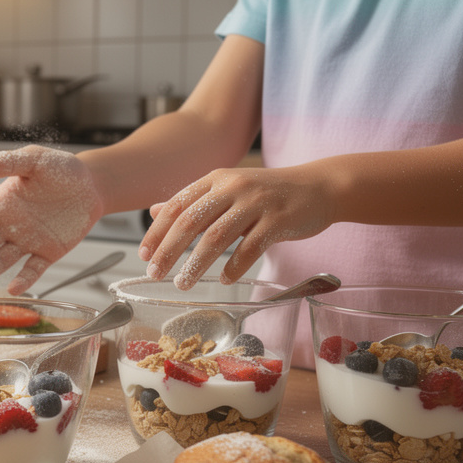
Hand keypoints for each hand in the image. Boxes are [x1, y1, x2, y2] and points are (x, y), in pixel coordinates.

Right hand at [0, 145, 102, 293]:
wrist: (92, 185)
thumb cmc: (61, 169)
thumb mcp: (34, 160)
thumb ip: (8, 163)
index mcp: (0, 203)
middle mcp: (9, 225)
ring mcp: (27, 241)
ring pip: (0, 260)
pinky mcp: (47, 253)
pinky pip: (32, 269)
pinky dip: (24, 279)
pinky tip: (13, 289)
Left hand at [140, 165, 334, 287]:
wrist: (320, 186)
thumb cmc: (269, 193)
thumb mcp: (228, 189)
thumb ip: (193, 202)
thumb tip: (155, 211)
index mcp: (216, 179)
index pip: (176, 205)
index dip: (156, 231)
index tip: (143, 254)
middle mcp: (233, 187)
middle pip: (190, 222)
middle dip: (168, 251)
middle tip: (154, 273)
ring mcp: (256, 202)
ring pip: (216, 237)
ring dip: (195, 264)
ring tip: (182, 283)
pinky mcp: (278, 220)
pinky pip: (249, 248)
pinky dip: (233, 267)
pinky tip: (223, 279)